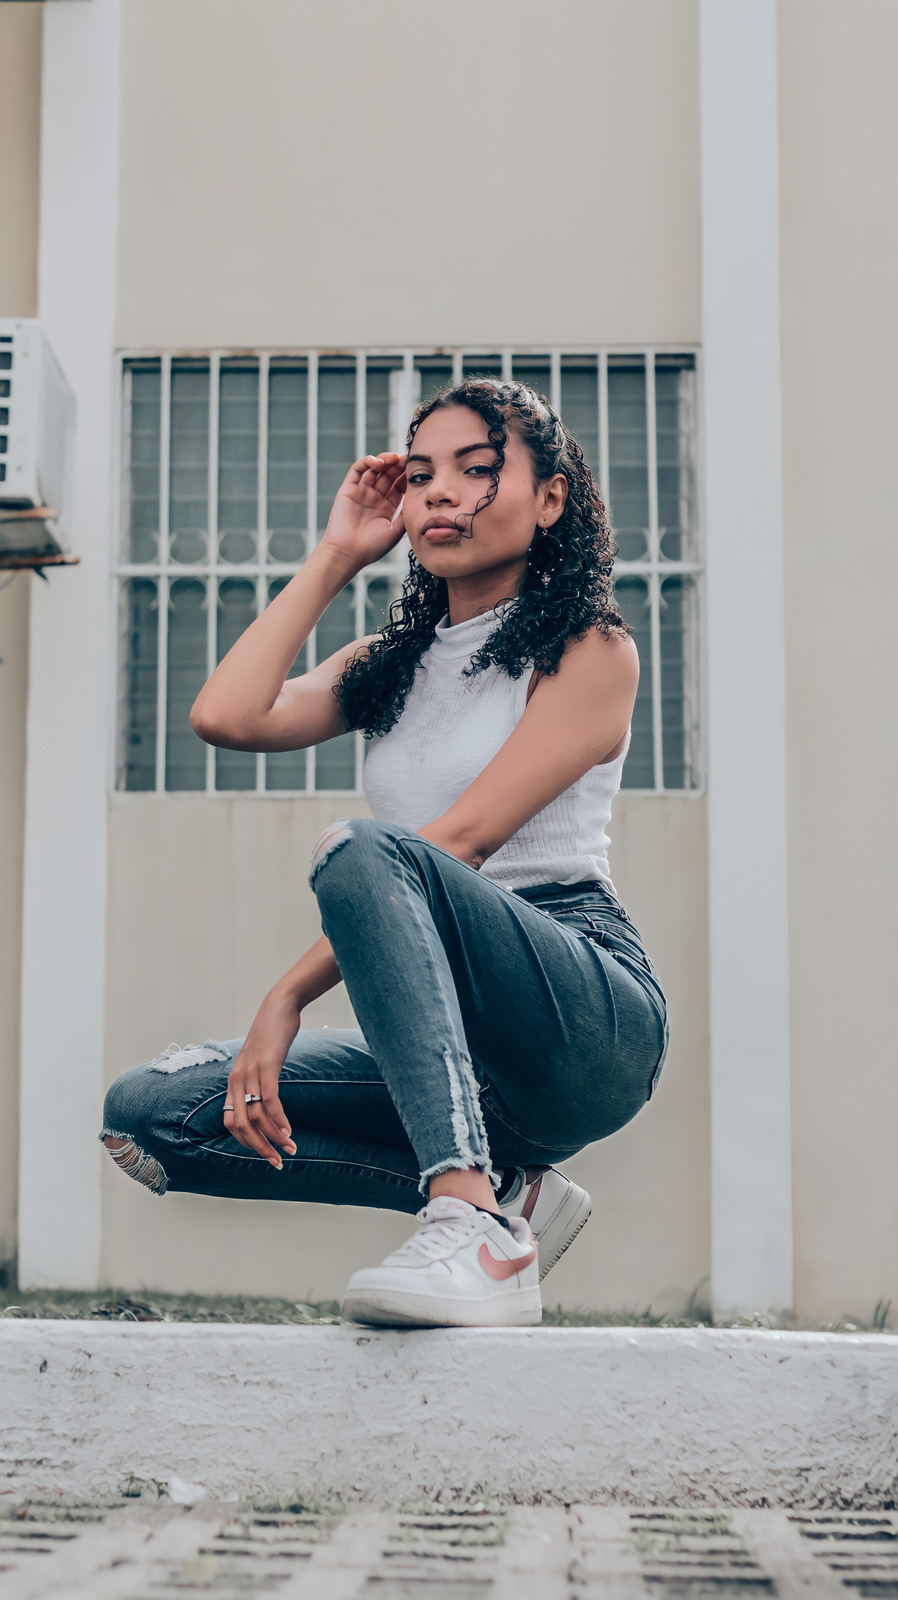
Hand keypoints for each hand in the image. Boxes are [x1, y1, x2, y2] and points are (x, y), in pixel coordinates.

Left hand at [223, 983, 304, 1166]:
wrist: (279, 1006)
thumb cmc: (272, 1035)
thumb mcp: (259, 1061)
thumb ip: (257, 1080)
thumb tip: (263, 1101)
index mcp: (233, 1082)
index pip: (230, 1122)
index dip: (245, 1142)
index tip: (264, 1151)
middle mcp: (237, 1080)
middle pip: (241, 1125)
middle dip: (259, 1147)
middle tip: (277, 1161)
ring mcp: (250, 1072)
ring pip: (256, 1116)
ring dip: (273, 1136)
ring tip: (290, 1148)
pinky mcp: (267, 1065)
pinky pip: (269, 1099)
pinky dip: (279, 1119)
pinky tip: (289, 1131)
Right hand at [320, 452, 407, 569]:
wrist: (349, 553)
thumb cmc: (372, 547)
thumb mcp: (396, 530)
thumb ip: (406, 514)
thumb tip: (420, 500)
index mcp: (387, 508)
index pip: (399, 485)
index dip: (407, 476)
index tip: (418, 469)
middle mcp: (374, 498)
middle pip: (388, 475)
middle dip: (398, 465)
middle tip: (408, 458)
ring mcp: (361, 492)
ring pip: (374, 469)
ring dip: (385, 460)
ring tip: (395, 458)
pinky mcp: (348, 489)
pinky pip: (357, 470)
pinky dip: (368, 462)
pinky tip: (379, 463)